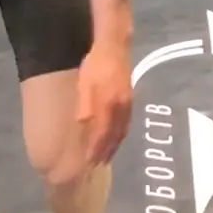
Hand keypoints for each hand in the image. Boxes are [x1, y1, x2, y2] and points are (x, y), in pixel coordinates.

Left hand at [77, 47, 133, 166]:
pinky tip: (117, 136)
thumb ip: (85, 105)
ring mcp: (127, 103)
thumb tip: (82, 124)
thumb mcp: (84, 83)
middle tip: (98, 165)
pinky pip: (127, 122)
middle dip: (106, 152)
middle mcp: (120, 108)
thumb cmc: (95, 65)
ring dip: (115, 145)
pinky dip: (122, 134)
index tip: (89, 163)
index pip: (101, 134)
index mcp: (108, 105)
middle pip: (114, 136)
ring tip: (108, 156)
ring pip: (122, 130)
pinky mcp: (130, 98)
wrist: (114, 46)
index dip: (95, 149)